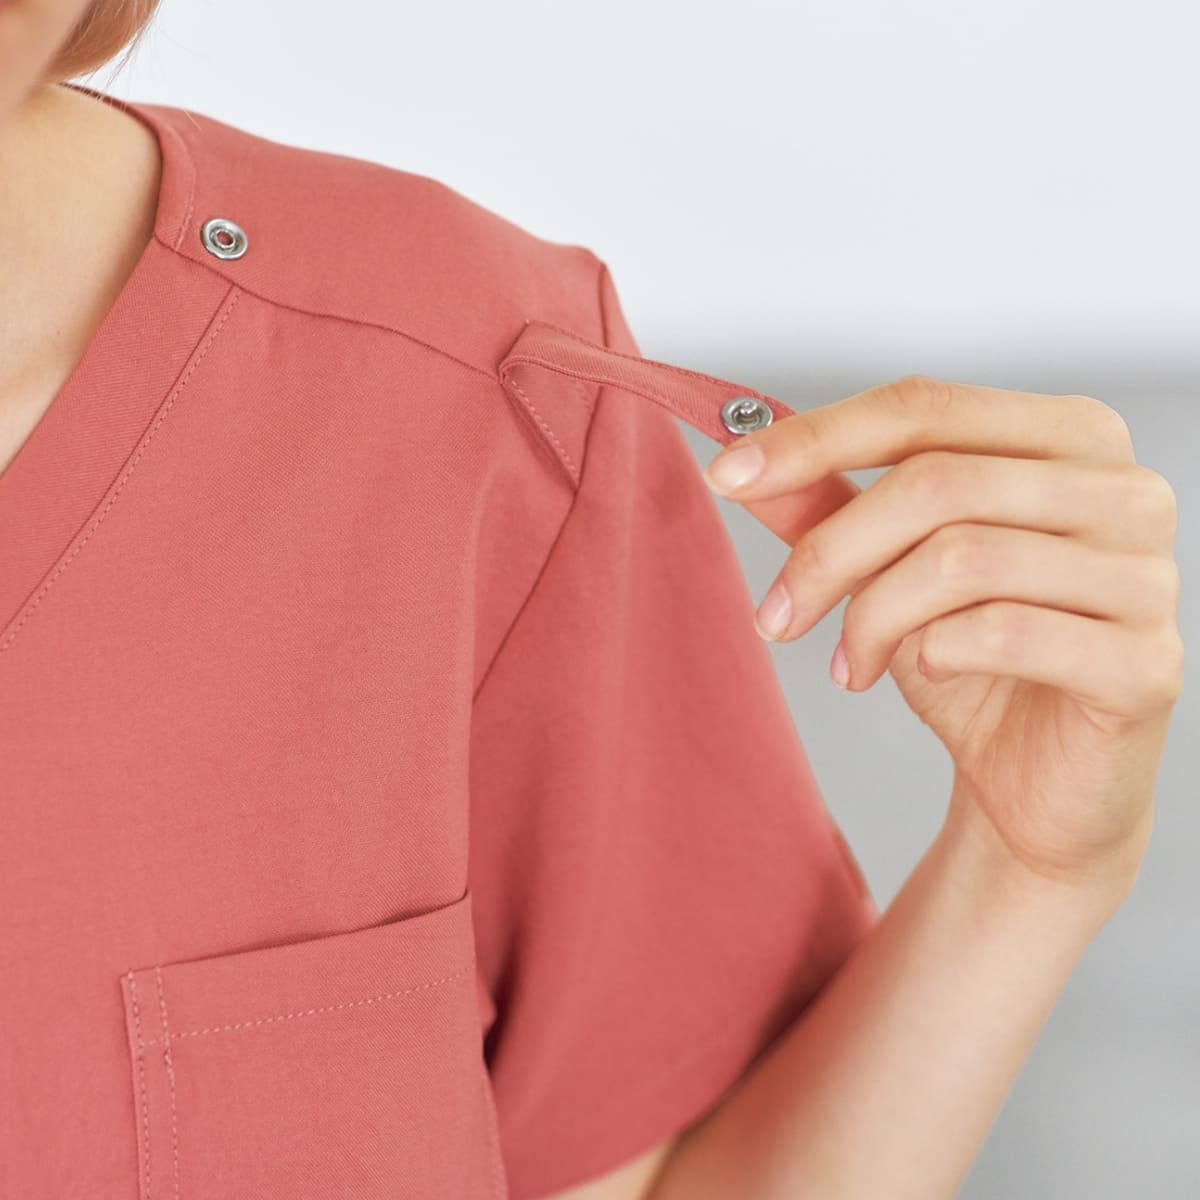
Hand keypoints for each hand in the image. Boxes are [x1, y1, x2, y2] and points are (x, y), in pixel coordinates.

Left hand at [702, 375, 1182, 889]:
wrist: (1038, 785)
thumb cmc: (975, 663)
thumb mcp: (887, 570)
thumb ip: (827, 506)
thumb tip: (744, 459)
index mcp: (1066, 437)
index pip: (924, 406)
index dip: (814, 437)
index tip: (727, 474)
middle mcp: (1122, 490)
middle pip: (934, 482)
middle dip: (829, 553)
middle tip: (777, 616)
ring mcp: (1144, 575)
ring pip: (960, 557)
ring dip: (871, 617)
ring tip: (850, 663)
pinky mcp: (1144, 661)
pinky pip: (1004, 631)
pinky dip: (933, 654)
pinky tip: (923, 672)